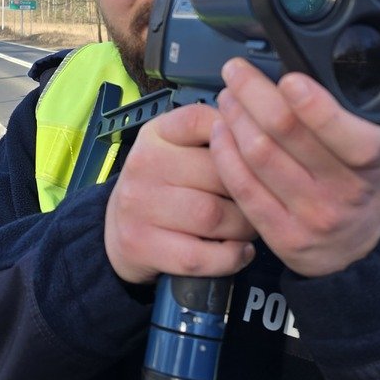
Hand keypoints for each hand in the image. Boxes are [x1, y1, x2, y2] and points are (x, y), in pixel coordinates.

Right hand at [104, 103, 257, 285]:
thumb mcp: (176, 149)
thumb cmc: (163, 186)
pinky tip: (240, 252)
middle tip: (261, 201)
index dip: (236, 136)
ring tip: (249, 227)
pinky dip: (229, 258)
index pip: (201, 121)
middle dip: (250, 192)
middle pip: (218, 174)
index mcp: (156, 134)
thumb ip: (214, 137)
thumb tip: (262, 134)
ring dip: (243, 228)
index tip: (252, 154)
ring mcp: (139, 206)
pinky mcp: (141, 245)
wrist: (117, 228)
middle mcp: (143, 164)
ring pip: (212, 216)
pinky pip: (199, 255)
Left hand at [210, 58, 379, 277]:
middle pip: (285, 132)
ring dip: (235, 117)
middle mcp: (347, 193)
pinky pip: (243, 188)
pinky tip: (221, 132)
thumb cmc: (375, 174)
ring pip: (258, 155)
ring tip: (229, 97)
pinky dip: (225, 153)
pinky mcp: (285, 238)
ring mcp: (315, 218)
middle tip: (236, 72)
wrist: (369, 240)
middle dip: (252, 92)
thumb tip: (318, 60)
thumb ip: (361, 104)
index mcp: (379, 161)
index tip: (287, 78)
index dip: (311, 103)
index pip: (344, 132)